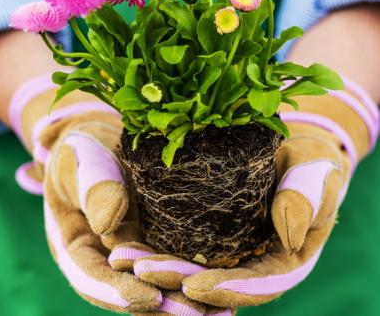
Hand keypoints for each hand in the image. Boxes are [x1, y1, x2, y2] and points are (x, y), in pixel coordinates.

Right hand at [10, 73, 230, 314]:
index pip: (94, 279)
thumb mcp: (81, 162)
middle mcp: (106, 256)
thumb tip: (108, 226)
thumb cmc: (84, 148)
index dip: (120, 293)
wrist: (103, 138)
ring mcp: (133, 249)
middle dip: (163, 306)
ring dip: (186, 300)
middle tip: (198, 315)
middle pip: (131, 289)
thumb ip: (93, 188)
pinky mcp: (156, 236)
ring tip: (223, 311)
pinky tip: (227, 282)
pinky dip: (196, 273)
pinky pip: (175, 258)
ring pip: (157, 281)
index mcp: (77, 247)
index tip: (152, 300)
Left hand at [110, 77, 377, 307]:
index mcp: (282, 260)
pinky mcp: (208, 229)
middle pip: (213, 280)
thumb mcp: (316, 170)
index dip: (225, 288)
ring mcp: (228, 248)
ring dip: (157, 266)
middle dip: (176, 279)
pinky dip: (155, 245)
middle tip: (139, 269)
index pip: (254, 284)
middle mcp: (251, 261)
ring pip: (191, 266)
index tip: (192, 285)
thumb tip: (290, 237)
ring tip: (121, 257)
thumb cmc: (311, 159)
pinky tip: (126, 238)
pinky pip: (181, 243)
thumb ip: (308, 198)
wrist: (294, 148)